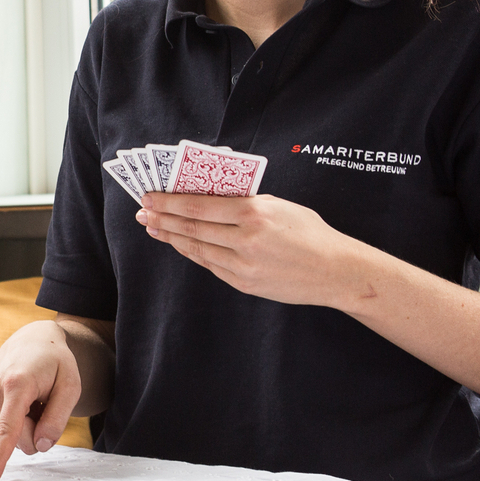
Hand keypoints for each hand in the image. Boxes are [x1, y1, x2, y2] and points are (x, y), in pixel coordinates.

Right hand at [0, 320, 82, 480]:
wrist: (30, 342)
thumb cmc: (55, 364)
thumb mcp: (70, 386)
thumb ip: (58, 419)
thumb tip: (40, 447)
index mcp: (17, 385)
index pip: (9, 429)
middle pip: (19, 440)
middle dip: (36, 431)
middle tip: (42, 402)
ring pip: (9, 439)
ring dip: (25, 425)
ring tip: (29, 399)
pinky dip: (12, 424)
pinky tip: (17, 403)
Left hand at [137, 191, 372, 308]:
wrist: (336, 272)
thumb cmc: (310, 232)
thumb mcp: (278, 206)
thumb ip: (244, 202)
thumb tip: (208, 197)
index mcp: (253, 213)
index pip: (198, 205)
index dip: (169, 202)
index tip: (150, 197)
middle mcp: (245, 240)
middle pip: (192, 228)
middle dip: (163, 219)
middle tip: (143, 213)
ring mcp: (244, 265)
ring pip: (197, 249)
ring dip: (172, 237)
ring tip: (154, 228)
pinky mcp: (244, 283)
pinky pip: (211, 265)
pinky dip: (193, 253)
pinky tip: (180, 244)